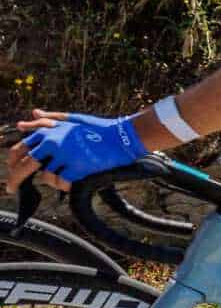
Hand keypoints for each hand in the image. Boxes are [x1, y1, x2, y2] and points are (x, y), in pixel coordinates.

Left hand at [20, 112, 144, 185]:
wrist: (122, 137)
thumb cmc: (98, 127)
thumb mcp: (71, 119)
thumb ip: (48, 119)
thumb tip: (28, 117)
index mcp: (47, 132)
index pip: (20, 149)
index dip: (12, 162)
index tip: (12, 171)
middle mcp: (52, 143)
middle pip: (25, 166)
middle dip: (15, 180)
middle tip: (13, 189)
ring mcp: (65, 156)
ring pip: (47, 177)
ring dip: (52, 180)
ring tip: (61, 180)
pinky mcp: (78, 168)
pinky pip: (63, 183)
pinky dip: (65, 185)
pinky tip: (71, 182)